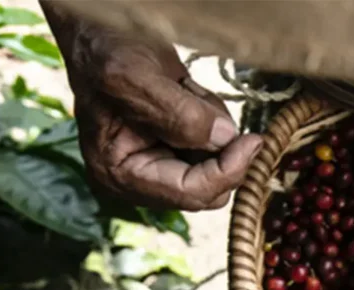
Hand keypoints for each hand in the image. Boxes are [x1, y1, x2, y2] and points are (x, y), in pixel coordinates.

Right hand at [55, 21, 261, 209]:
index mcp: (120, 174)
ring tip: (185, 90)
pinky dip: (213, 120)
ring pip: (216, 168)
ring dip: (214, 128)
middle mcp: (139, 180)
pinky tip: (188, 92)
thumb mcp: (135, 76)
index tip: (252, 140)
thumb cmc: (105, 51)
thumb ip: (179, 114)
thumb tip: (224, 138)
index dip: (226, 171)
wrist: (101, 32)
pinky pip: (213, 148)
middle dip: (220, 150)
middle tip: (206, 104)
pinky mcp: (175, 150)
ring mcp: (158, 166)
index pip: (189, 193)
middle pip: (208, 190)